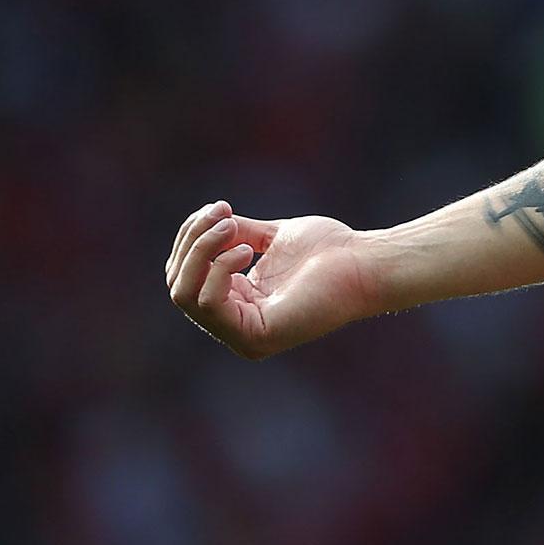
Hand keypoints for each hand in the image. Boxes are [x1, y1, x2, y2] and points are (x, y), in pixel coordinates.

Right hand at [165, 201, 376, 358]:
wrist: (364, 262)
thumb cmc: (329, 249)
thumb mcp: (271, 236)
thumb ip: (236, 234)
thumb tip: (206, 221)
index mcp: (236, 302)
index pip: (184, 275)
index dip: (192, 237)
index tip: (220, 207)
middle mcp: (234, 324)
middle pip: (179, 284)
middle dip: (193, 241)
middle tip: (224, 212)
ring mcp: (242, 336)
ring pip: (185, 294)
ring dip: (202, 251)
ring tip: (233, 227)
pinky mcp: (254, 338)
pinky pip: (208, 305)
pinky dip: (218, 269)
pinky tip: (247, 251)